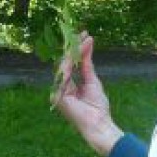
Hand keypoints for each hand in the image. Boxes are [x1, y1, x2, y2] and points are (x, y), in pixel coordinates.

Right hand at [52, 34, 122, 156]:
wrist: (99, 124)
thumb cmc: (97, 107)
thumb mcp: (92, 80)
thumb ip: (86, 64)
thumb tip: (87, 43)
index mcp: (67, 86)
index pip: (69, 64)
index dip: (76, 50)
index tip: (84, 35)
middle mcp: (60, 88)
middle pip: (64, 63)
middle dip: (73, 47)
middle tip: (82, 33)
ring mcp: (57, 92)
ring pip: (63, 66)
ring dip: (73, 51)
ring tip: (83, 39)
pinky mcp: (58, 96)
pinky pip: (64, 75)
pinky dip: (71, 62)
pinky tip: (78, 51)